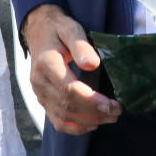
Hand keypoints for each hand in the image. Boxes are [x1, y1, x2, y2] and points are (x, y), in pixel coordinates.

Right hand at [22, 4, 121, 134]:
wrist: (39, 29)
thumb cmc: (57, 28)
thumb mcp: (70, 28)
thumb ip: (81, 45)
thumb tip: (92, 64)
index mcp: (46, 63)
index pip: (69, 90)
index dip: (92, 101)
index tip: (112, 104)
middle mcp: (39, 81)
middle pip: (68, 107)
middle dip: (95, 113)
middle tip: (116, 111)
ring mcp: (39, 93)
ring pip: (63, 118)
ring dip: (89, 122)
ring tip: (110, 117)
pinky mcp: (42, 99)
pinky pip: (58, 121)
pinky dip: (76, 127)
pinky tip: (93, 122)